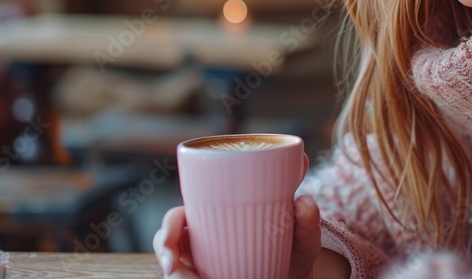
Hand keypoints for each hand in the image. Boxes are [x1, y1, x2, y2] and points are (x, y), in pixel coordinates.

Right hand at [153, 195, 323, 278]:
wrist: (296, 277)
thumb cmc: (293, 250)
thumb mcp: (303, 237)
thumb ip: (307, 219)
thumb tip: (304, 200)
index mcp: (218, 215)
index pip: (183, 215)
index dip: (171, 223)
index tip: (175, 231)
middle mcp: (204, 237)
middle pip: (168, 239)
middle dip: (164, 249)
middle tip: (174, 266)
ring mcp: (202, 261)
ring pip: (172, 264)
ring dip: (174, 272)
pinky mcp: (204, 276)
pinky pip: (186, 278)